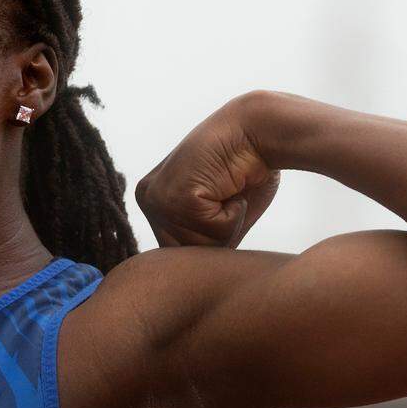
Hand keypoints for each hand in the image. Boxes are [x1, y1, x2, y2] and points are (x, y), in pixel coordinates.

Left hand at [135, 94, 281, 247]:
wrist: (259, 130)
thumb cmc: (246, 171)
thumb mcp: (218, 214)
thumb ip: (201, 240)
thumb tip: (195, 277)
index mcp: (152, 200)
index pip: (175, 252)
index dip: (209, 239)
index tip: (221, 202)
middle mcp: (146, 198)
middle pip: (187, 255)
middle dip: (217, 236)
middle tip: (226, 195)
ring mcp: (157, 198)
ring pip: (203, 247)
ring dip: (228, 224)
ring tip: (228, 189)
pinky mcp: (176, 196)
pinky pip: (216, 232)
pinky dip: (235, 214)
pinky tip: (231, 185)